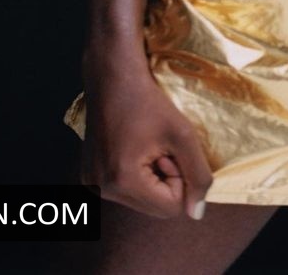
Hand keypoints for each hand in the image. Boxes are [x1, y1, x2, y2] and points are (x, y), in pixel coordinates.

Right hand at [79, 67, 213, 219]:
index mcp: (122, 182)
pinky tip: (134, 146)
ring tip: (149, 144)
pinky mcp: (89, 175)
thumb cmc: (148, 100)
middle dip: (167, 179)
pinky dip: (136, 173)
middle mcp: (101, 189)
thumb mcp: (182, 134)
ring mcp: (92, 183)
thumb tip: (197, 213)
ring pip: (140, 198)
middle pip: (153, 206)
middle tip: (162, 145)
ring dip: (153, 177)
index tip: (173, 149)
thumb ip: (198, 174)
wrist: (113, 75)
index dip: (182, 179)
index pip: (170, 207)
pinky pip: (124, 188)